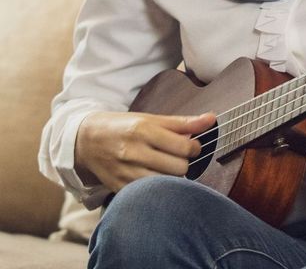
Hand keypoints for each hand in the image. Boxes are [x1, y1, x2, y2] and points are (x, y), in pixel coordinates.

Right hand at [75, 110, 214, 192]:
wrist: (86, 140)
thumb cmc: (124, 126)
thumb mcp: (151, 119)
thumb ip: (183, 122)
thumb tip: (212, 119)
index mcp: (144, 129)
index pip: (184, 147)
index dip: (195, 147)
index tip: (192, 146)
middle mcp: (134, 151)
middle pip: (179, 168)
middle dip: (184, 163)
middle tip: (179, 157)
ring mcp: (126, 172)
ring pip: (167, 184)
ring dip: (173, 177)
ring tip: (168, 167)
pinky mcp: (119, 188)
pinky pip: (150, 195)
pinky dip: (158, 189)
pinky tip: (155, 178)